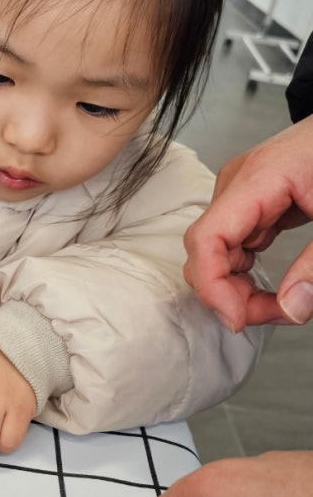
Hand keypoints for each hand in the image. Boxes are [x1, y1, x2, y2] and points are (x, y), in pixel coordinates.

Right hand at [183, 116, 312, 330]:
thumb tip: (291, 309)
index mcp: (259, 178)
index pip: (207, 237)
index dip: (212, 284)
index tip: (236, 318)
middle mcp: (239, 184)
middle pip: (205, 250)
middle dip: (228, 293)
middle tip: (273, 315)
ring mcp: (241, 193)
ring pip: (216, 253)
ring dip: (237, 287)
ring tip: (277, 306)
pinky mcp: (251, 203)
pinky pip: (232, 246)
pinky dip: (245, 274)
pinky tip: (270, 288)